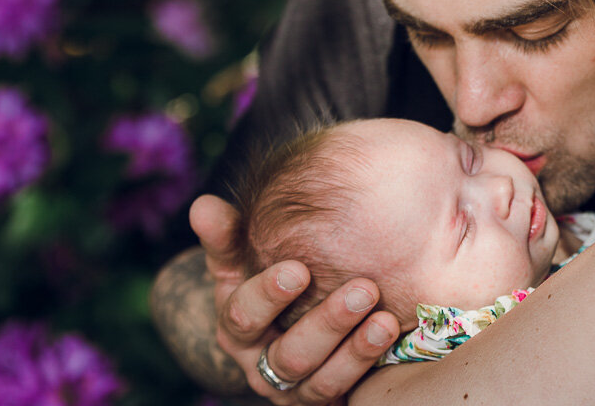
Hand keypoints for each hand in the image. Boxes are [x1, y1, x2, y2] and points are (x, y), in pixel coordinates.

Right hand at [189, 194, 400, 404]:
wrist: (287, 323)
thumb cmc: (265, 278)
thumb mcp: (241, 257)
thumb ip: (227, 234)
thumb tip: (203, 207)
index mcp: (236, 327)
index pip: (244, 316)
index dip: (268, 294)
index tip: (299, 269)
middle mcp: (261, 364)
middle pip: (290, 354)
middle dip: (327, 323)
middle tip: (363, 290)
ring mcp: (294, 389)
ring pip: (321, 380)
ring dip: (356, 351)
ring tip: (385, 320)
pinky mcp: (324, 399)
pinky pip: (346, 392)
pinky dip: (369, 366)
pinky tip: (390, 337)